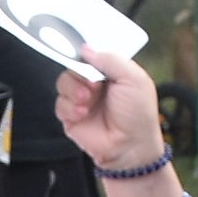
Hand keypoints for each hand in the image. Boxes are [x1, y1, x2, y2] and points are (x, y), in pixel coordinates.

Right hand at [55, 46, 168, 174]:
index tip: (85, 55)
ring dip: (74, 89)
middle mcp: (95, 83)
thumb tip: (86, 49)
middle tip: (93, 85)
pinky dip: (69, 107)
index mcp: (111, 71)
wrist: (130, 147)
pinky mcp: (71, 117)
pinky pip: (59, 104)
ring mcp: (82, 99)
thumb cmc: (138, 115)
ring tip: (87, 100)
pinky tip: (83, 113)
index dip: (87, 53)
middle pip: (73, 65)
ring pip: (63, 82)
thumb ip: (110, 59)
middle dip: (80, 73)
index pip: (92, 53)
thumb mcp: (133, 78)